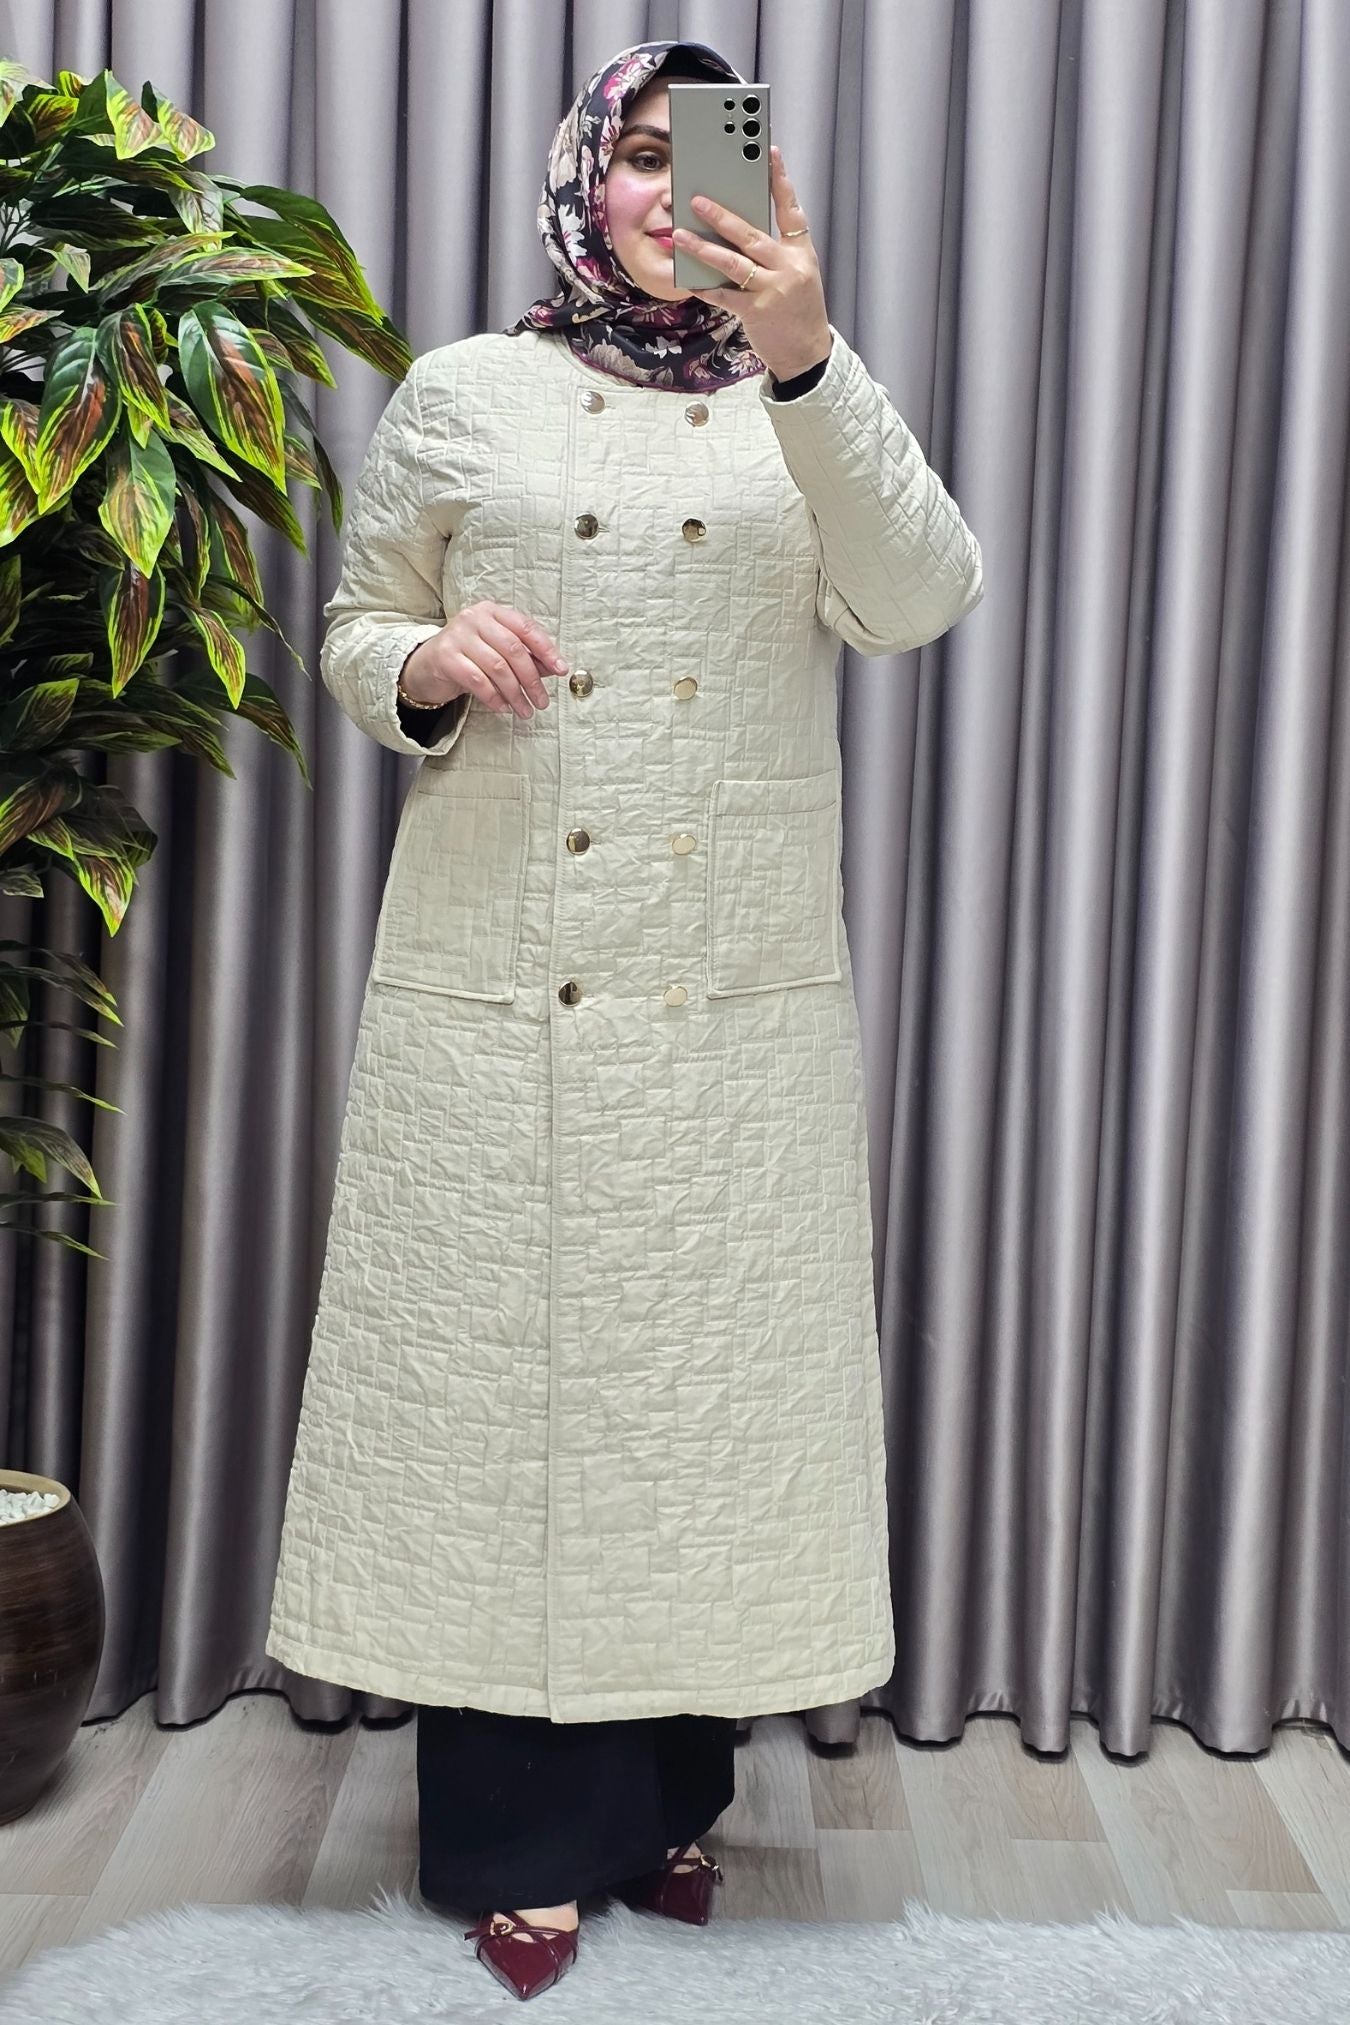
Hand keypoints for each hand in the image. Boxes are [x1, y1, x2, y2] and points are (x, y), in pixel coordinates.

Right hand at [402, 601, 567, 719]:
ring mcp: (458, 636)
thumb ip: (525, 656)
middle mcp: (474, 618)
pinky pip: (478, 681)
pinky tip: (503, 708)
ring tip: (525, 710)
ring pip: (497, 667)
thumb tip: (554, 668)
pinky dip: (495, 697)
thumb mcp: (498, 651)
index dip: (546, 649)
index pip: (526, 627)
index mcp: (493, 612)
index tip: (561, 670)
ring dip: (516, 693)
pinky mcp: (446, 657)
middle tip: (542, 701)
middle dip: (532, 679)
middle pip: (513, 650)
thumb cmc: (469, 656)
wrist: (427, 664)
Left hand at [672, 144, 831, 382]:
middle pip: (751, 235)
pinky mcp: (756, 311)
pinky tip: (686, 277)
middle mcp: (789, 268)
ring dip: (703, 247)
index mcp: (801, 254)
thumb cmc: (798, 311)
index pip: (791, 210)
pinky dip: (704, 286)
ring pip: (733, 262)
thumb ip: (774, 253)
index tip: (769, 151)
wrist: (807, 355)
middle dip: (721, 216)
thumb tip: (737, 231)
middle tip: (697, 200)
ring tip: (681, 235)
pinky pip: (723, 294)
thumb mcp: (797, 276)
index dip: (780, 180)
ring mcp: (773, 290)